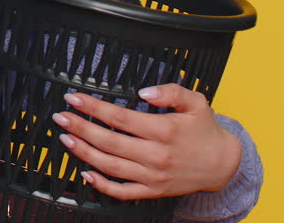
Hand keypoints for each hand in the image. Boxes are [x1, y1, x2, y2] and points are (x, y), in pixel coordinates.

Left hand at [50, 84, 240, 199]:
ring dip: (84, 153)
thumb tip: (144, 91)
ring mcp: (153, 176)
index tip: (74, 98)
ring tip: (65, 139)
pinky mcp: (153, 191)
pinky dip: (102, 186)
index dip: (93, 107)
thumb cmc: (206, 131)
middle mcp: (156, 155)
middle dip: (81, 128)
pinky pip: (123, 192)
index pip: (120, 118)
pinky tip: (85, 174)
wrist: (223, 165)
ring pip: (111, 167)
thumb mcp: (196, 103)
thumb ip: (171, 92)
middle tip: (61, 117)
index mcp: (164, 131)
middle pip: (109, 142)